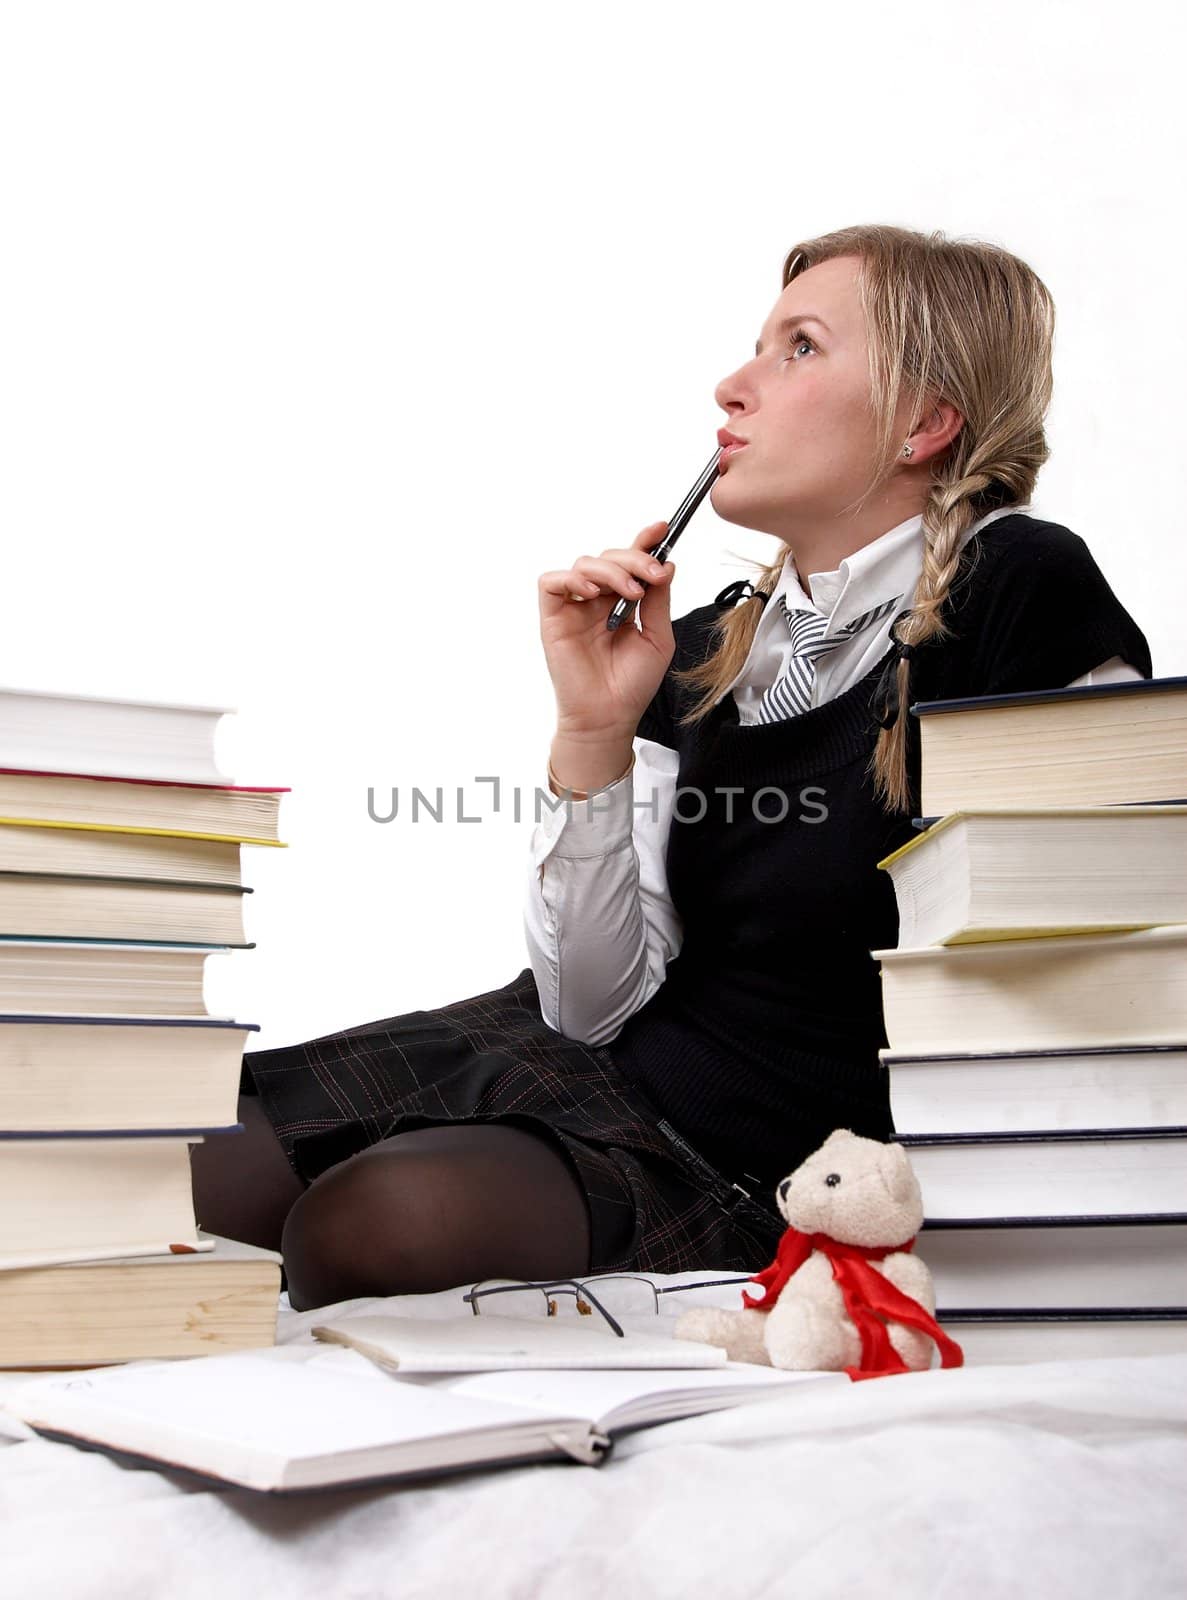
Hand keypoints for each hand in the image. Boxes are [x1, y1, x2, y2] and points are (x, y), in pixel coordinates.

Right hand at [537, 522, 676, 742]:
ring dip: (612, 570)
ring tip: (631, 594)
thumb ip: (658, 600)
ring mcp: (574, 608)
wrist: (610, 716)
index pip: (630, 563)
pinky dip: (571, 578)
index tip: (662, 529)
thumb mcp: (657, 637)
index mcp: (621, 603)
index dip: (644, 542)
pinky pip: (552, 582)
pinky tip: (591, 592)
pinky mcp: (553, 618)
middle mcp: (596, 601)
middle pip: (609, 557)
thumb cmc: (632, 684)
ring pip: (585, 563)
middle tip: (653, 574)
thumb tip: (666, 563)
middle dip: (635, 559)